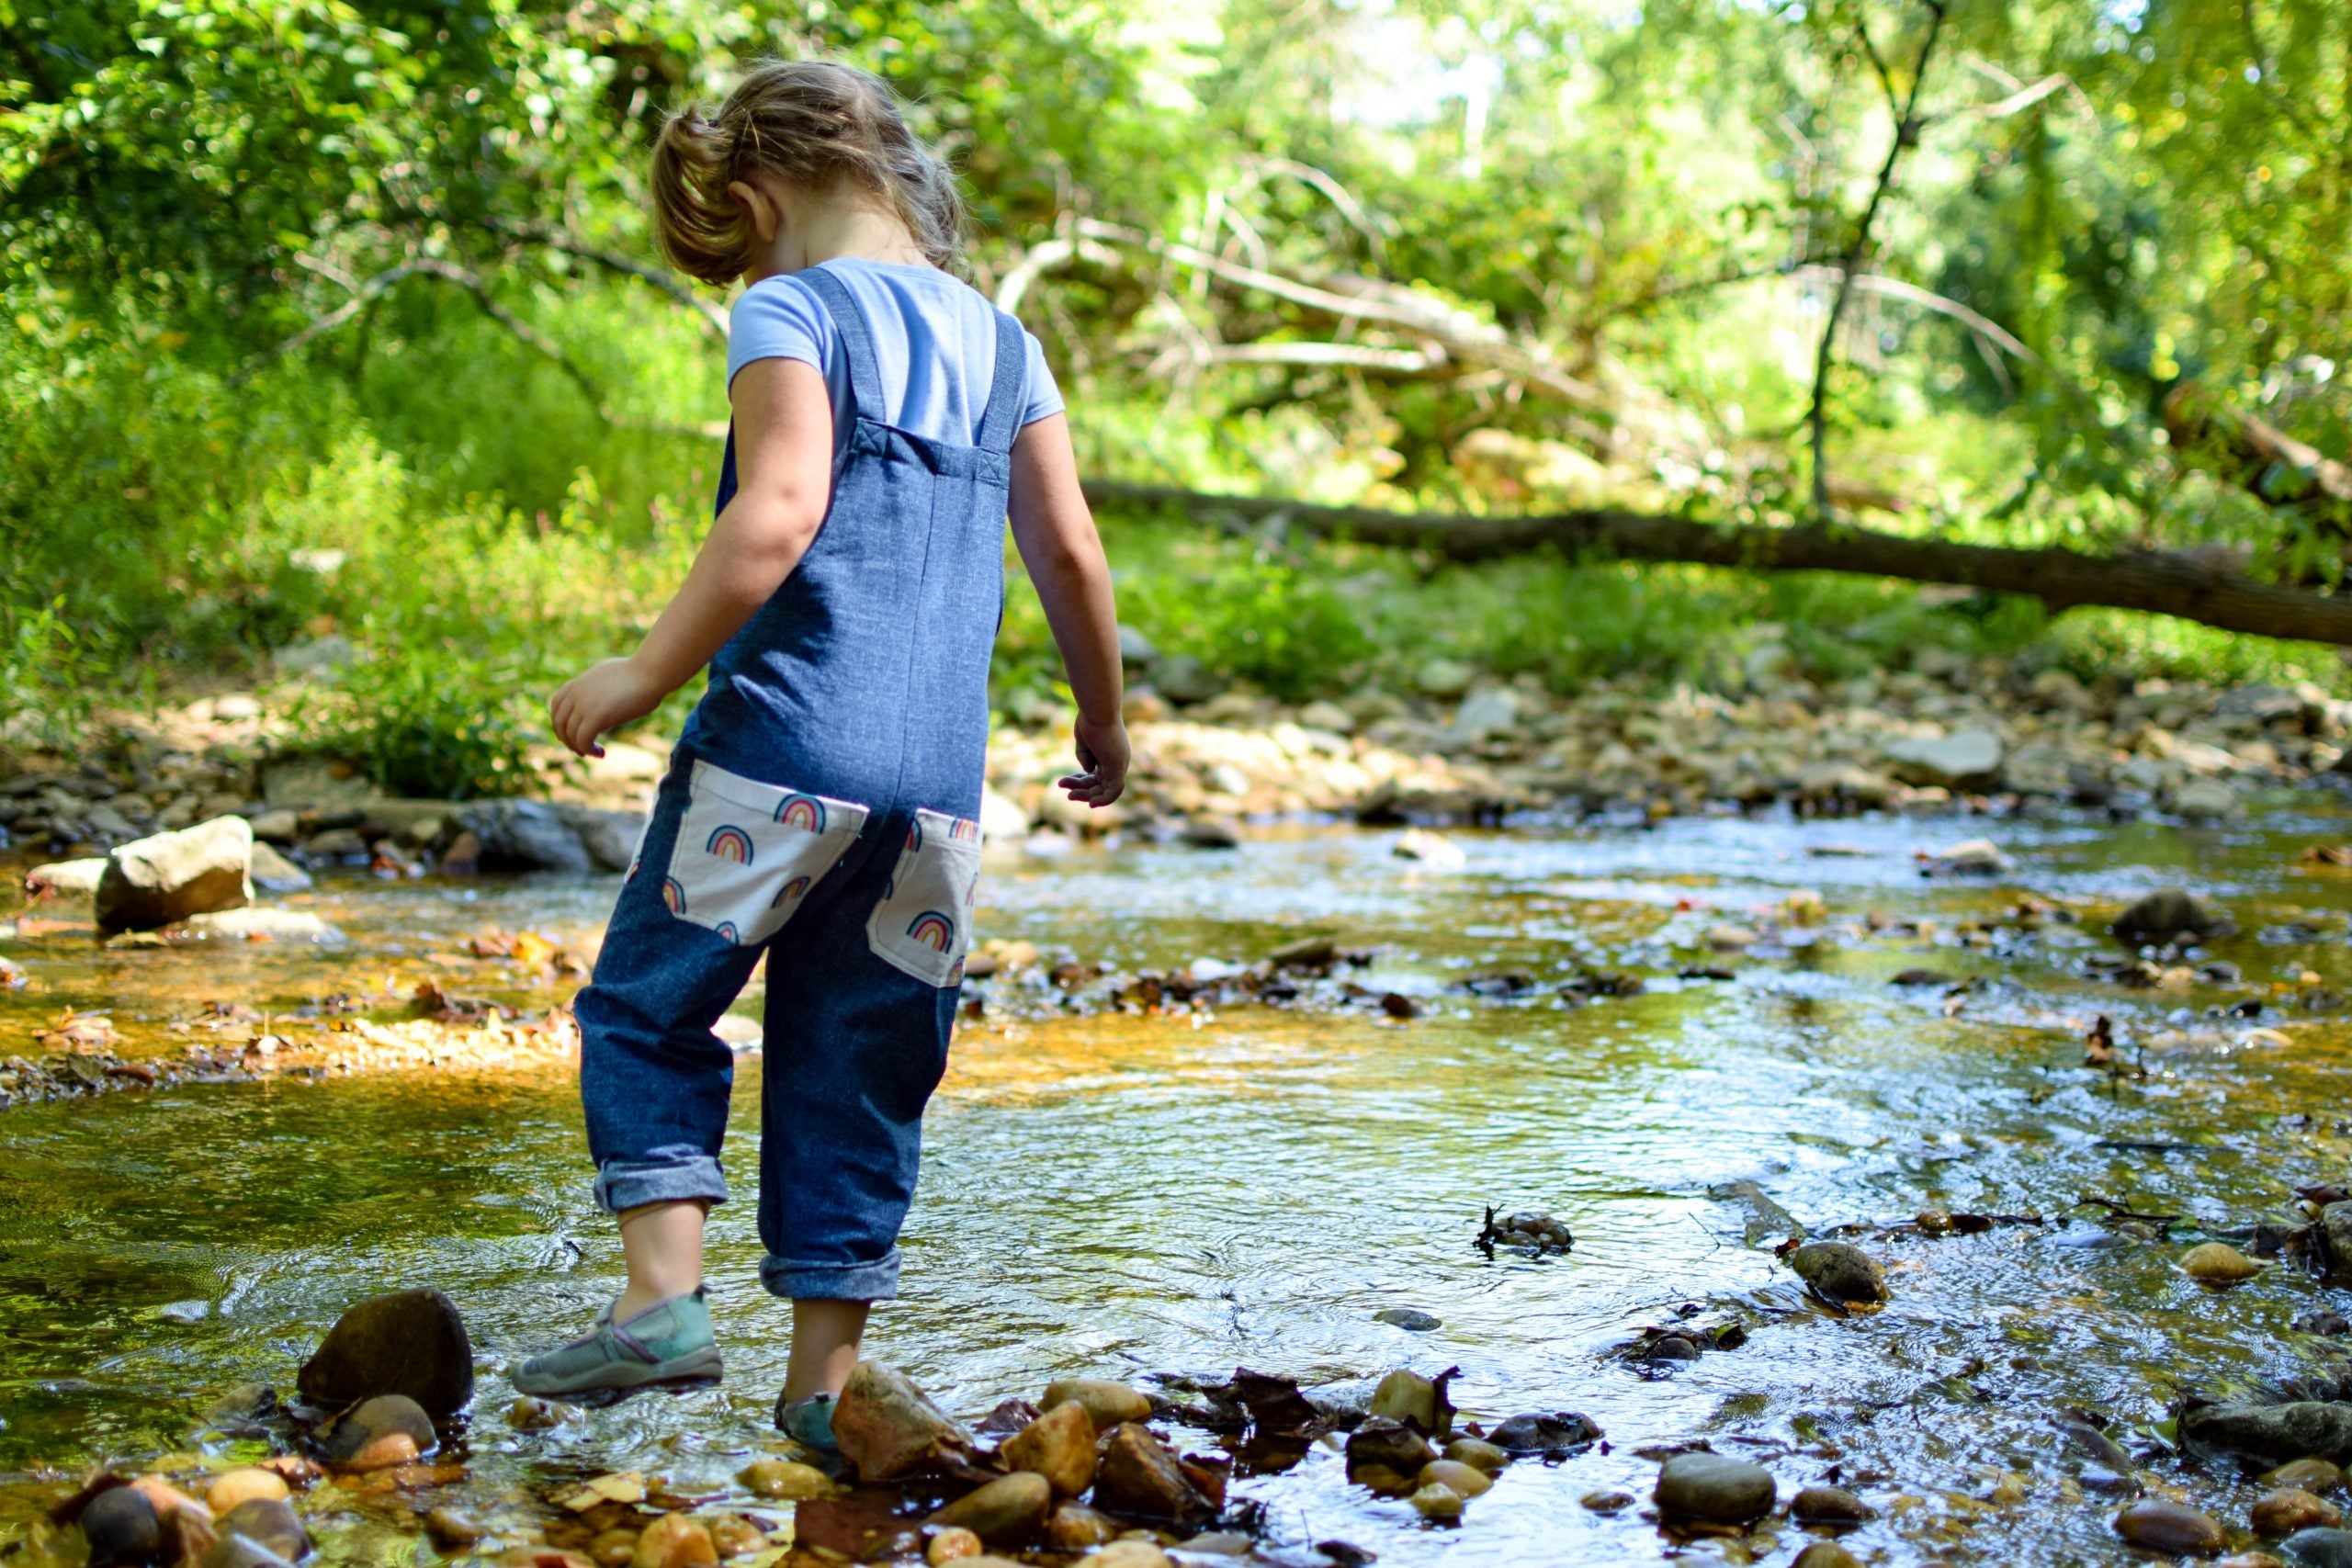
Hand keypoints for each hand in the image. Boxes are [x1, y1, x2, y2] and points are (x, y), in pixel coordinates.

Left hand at [550, 657, 667, 758]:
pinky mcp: (595, 716)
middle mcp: (576, 693)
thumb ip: (599, 689)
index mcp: (579, 683)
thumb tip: (603, 700)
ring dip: (580, 748)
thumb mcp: (611, 678)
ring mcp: (584, 704)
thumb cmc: (641, 675)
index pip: (556, 704)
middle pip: (560, 722)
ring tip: (596, 753)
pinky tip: (601, 753)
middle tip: (581, 750)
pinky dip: (589, 750)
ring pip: (570, 734)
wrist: (650, 672)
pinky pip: (583, 740)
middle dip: (568, 739)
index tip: (572, 734)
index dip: (561, 722)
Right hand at [1060, 712, 1128, 807]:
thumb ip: (1086, 757)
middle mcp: (1117, 760)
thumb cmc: (1089, 719)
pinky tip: (1092, 804)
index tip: (1065, 781)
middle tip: (1061, 785)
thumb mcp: (1084, 741)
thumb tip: (1088, 772)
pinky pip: (1114, 791)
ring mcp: (1119, 764)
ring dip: (1087, 795)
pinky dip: (1104, 800)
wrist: (1097, 710)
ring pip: (1104, 789)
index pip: (1097, 774)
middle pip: (1100, 783)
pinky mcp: (1117, 767)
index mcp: (1111, 753)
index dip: (1081, 781)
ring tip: (1070, 796)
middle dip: (1080, 788)